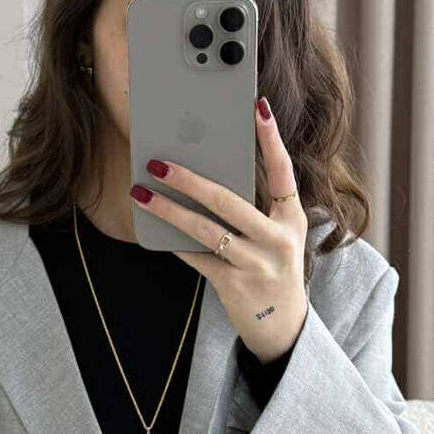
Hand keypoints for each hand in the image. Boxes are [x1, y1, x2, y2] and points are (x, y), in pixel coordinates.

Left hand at [130, 97, 308, 363]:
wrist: (282, 325)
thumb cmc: (272, 267)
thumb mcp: (276, 235)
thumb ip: (253, 208)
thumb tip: (205, 175)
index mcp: (292, 218)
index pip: (283, 171)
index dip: (271, 138)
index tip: (257, 107)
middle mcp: (279, 239)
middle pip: (229, 200)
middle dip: (189, 180)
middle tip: (158, 162)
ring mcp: (258, 264)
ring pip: (206, 229)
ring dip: (169, 210)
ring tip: (141, 193)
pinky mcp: (235, 284)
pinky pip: (197, 257)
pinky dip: (175, 242)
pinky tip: (154, 228)